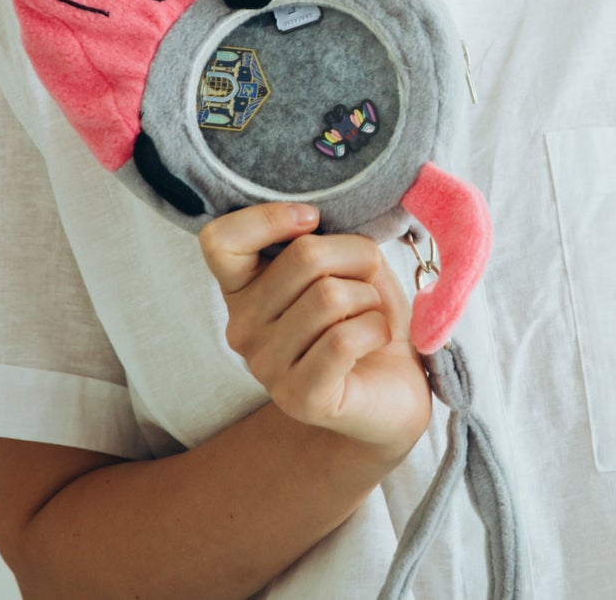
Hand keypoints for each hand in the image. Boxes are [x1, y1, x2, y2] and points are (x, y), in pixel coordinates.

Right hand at [199, 203, 432, 456]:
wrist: (396, 386)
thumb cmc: (366, 313)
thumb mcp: (347, 262)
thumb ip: (323, 239)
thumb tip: (312, 218)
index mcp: (243, 288)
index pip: (219, 240)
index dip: (267, 218)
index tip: (312, 221)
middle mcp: (242, 328)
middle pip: (303, 256)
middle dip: (356, 259)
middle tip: (367, 284)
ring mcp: (266, 367)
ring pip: (329, 296)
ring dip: (369, 299)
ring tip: (369, 317)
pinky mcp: (299, 398)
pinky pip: (343, 338)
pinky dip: (376, 328)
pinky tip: (376, 339)